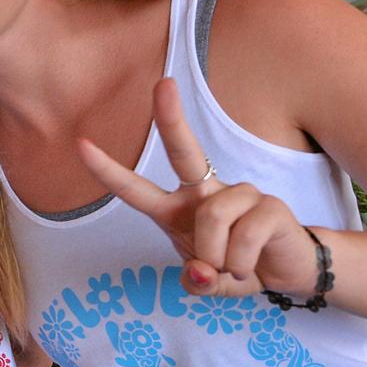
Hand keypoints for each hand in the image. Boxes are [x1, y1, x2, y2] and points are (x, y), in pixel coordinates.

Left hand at [78, 79, 319, 298]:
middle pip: (183, 152)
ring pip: (213, 217)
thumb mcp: (208, 283)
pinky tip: (250, 266)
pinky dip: (240, 264)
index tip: (81, 144)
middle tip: (163, 83)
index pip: (137, 189)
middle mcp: (205, 193)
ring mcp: (239, 194)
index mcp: (178, 210)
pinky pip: (243, 236)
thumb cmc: (236, 265)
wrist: (286, 271)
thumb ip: (197, 283)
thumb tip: (202, 273)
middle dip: (171, 118)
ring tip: (232, 268)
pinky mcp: (269, 205)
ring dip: (218, 257)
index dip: (108, 171)